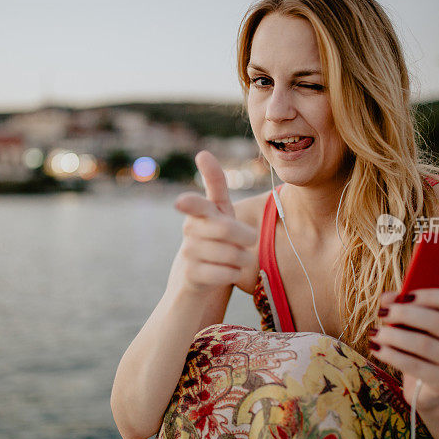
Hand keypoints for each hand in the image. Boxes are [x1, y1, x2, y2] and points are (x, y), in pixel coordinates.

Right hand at [174, 151, 256, 292]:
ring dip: (242, 260)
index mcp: (205, 210)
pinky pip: (227, 274)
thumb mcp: (222, 218)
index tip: (203, 155)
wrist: (194, 282)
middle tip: (250, 240)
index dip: (210, 172)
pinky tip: (225, 274)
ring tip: (234, 260)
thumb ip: (219, 195)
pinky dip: (234, 275)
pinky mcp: (191, 273)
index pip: (211, 188)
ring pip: (233, 254)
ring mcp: (189, 250)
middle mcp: (192, 226)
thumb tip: (204, 156)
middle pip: (227, 227)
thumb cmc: (216, 245)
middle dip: (245, 237)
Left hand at [369, 289, 438, 412]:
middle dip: (405, 314)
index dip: (431, 295)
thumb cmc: (426, 344)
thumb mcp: (419, 323)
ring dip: (394, 336)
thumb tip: (387, 298)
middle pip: (438, 322)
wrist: (432, 386)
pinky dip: (391, 355)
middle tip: (382, 313)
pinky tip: (376, 349)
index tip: (404, 295)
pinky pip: (415, 366)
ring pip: (424, 344)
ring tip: (375, 333)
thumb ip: (406, 304)